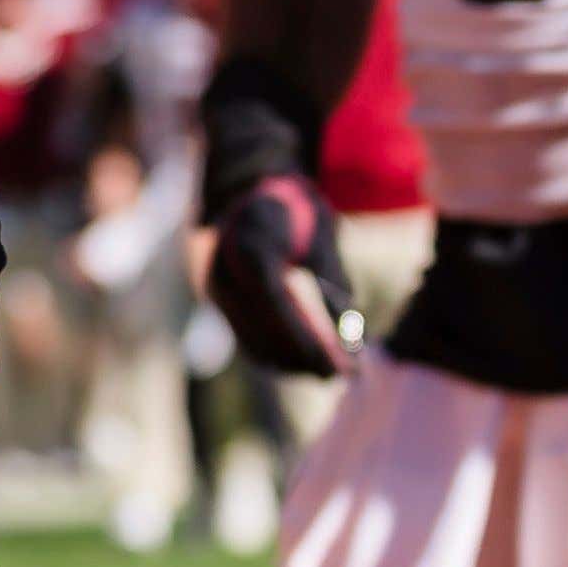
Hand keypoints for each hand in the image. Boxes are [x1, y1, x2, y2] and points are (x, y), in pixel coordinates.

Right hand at [204, 171, 360, 375]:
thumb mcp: (323, 234)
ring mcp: (215, 286)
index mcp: (250, 242)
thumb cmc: (297, 209)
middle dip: (301, 358)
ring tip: (328, 374)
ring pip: (251, 340)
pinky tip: (303, 364)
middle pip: (262, 329)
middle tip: (341, 376)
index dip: (303, 337)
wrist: (251, 189)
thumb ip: (335, 282)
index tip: (334, 364)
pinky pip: (245, 338)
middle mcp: (224, 268)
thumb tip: (351, 338)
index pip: (275, 301)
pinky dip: (274, 356)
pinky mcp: (218, 301)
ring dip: (290, 364)